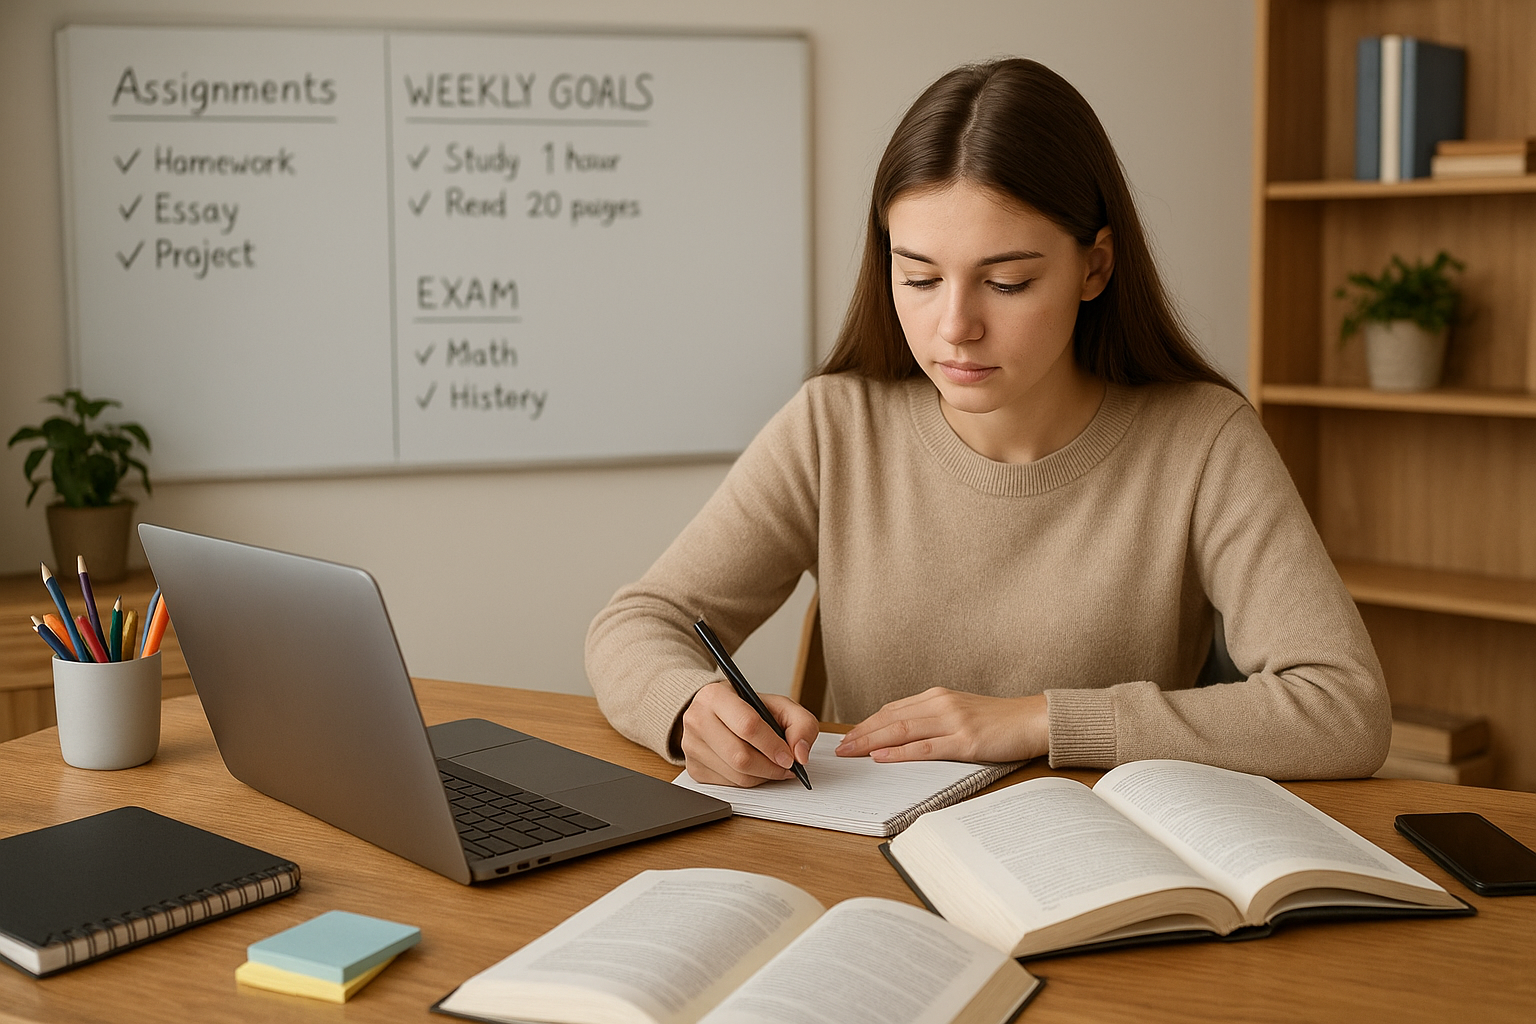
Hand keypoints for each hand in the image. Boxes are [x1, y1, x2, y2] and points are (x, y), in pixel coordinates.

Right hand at [680, 681, 819, 786]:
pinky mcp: (694, 768)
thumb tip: (801, 754)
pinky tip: (755, 768)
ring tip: (773, 766)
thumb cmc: (747, 708)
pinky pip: (729, 785)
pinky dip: (749, 781)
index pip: (747, 725)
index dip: (772, 745)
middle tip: (786, 766)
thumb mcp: (779, 705)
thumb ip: (801, 723)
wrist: (716, 712)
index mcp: (715, 696)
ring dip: (763, 776)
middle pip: (740, 756)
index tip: (789, 757)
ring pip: (736, 775)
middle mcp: (697, 719)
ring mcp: (691, 746)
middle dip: (770, 767)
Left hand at [834, 688, 1048, 763]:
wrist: (1034, 720)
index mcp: (937, 696)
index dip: (866, 723)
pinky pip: (925, 747)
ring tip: (851, 752)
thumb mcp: (960, 712)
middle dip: (861, 733)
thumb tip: (902, 735)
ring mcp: (953, 721)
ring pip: (902, 730)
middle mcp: (941, 704)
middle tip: (840, 747)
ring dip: (872, 742)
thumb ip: (933, 718)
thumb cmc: (998, 721)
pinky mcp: (966, 740)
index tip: (847, 735)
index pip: (892, 709)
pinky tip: (882, 758)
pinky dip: (900, 753)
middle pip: (890, 718)